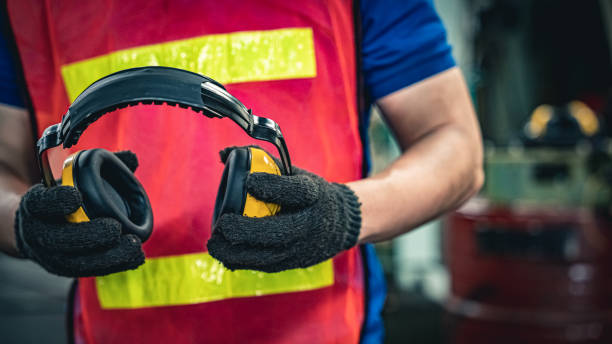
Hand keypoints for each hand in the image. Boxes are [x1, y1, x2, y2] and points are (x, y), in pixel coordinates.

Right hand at [13, 151, 144, 276]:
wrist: (37, 226)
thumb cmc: (60, 197)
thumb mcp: (68, 179)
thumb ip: (98, 166)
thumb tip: (132, 157)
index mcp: (34, 205)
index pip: (39, 203)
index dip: (55, 201)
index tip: (76, 196)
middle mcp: (37, 233)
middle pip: (58, 239)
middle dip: (87, 235)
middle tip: (114, 228)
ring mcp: (50, 255)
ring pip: (74, 262)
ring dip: (106, 256)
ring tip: (133, 246)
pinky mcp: (66, 268)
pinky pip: (88, 270)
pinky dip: (113, 265)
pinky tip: (135, 258)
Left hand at [207, 147, 361, 272]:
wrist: (341, 222)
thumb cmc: (309, 194)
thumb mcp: (296, 174)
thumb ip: (263, 163)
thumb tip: (225, 154)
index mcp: (313, 194)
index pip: (295, 191)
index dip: (272, 186)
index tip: (248, 180)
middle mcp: (310, 222)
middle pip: (279, 230)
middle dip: (246, 229)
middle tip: (222, 224)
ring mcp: (303, 246)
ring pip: (269, 255)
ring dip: (237, 252)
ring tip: (214, 244)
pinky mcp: (295, 262)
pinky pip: (267, 265)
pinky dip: (243, 262)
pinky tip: (225, 256)